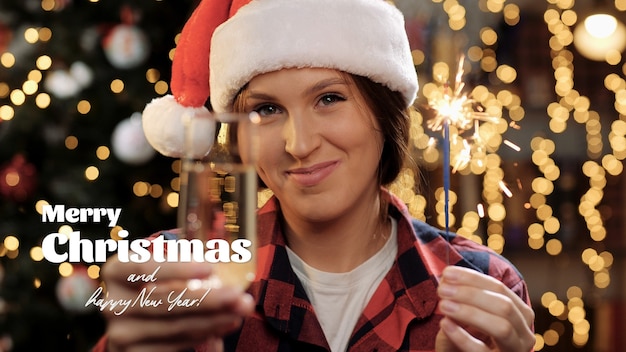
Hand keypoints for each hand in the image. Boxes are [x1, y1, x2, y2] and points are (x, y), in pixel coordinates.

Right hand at [100, 256, 254, 351]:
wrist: (135, 321)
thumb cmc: (157, 284)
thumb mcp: (162, 268)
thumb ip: (184, 264)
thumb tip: (226, 264)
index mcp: (116, 271)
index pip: (145, 268)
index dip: (178, 268)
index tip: (210, 267)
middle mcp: (112, 303)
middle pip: (165, 301)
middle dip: (208, 299)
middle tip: (238, 295)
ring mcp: (120, 333)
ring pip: (175, 326)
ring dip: (214, 319)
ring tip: (240, 310)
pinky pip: (176, 344)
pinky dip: (204, 334)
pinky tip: (225, 324)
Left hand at [435, 266, 534, 351]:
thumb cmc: (470, 338)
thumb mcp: (468, 316)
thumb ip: (462, 297)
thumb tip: (448, 277)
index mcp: (519, 314)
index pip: (500, 288)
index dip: (473, 278)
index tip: (447, 273)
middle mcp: (524, 333)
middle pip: (504, 305)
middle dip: (471, 294)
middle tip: (442, 289)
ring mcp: (514, 351)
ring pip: (502, 327)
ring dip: (469, 312)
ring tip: (443, 305)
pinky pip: (482, 351)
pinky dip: (463, 337)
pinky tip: (445, 324)